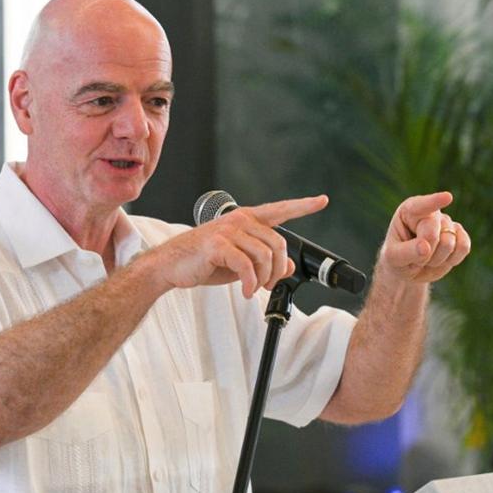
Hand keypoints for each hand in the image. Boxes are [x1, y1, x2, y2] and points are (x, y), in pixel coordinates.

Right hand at [146, 195, 328, 297]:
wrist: (170, 266)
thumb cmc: (203, 261)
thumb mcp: (240, 262)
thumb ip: (264, 261)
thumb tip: (289, 267)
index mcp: (246, 219)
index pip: (280, 210)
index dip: (303, 205)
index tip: (322, 200)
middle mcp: (239, 220)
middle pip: (278, 243)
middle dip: (279, 269)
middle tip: (269, 284)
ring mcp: (228, 231)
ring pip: (265, 256)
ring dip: (264, 278)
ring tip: (255, 289)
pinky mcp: (218, 245)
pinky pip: (247, 266)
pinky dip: (251, 284)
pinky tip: (246, 291)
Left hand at [378, 192, 470, 282]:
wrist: (408, 270)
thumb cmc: (397, 259)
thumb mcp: (393, 257)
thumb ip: (407, 252)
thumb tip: (426, 247)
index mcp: (409, 211)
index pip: (422, 206)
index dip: (435, 201)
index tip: (447, 197)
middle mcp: (430, 213)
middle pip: (432, 234)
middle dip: (424, 253)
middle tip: (414, 258)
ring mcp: (447, 223)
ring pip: (449, 243)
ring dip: (436, 259)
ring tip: (425, 258)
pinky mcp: (459, 236)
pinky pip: (463, 247)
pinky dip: (452, 260)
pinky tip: (441, 259)